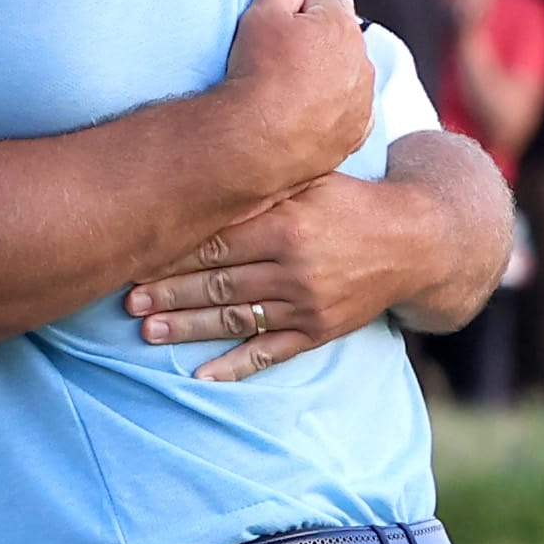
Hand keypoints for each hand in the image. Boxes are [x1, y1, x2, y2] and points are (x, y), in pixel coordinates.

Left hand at [127, 172, 411, 380]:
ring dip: (188, 328)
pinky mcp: (319, 331)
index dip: (172, 253)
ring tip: (148, 332)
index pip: (215, 242)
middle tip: (127, 301)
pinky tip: (203, 375)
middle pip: (217, 282)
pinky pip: (270, 353)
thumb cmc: (352, 201)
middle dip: (167, 293)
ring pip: (235, 318)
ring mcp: (306, 304)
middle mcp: (294, 267)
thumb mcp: (312, 178)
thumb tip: (204, 169)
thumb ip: (264, 181)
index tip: (135, 258)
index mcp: (286, 224)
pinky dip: (235, 366)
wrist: (416, 242)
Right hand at [216, 0, 374, 187]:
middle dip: (337, 16)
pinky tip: (338, 100)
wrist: (260, 138)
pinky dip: (348, 100)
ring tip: (330, 56)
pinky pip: (356, 108)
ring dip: (345, 60)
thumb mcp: (260, 17)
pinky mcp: (355, 131)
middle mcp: (358, 59)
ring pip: (355, 69)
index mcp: (338, 25)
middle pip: (346, 29)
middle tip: (332, 6)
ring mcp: (360, 97)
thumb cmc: (258, 73)